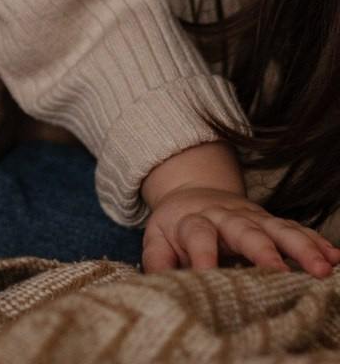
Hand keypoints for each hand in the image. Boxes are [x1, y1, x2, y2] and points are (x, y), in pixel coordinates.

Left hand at [143, 187, 339, 277]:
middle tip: (282, 270)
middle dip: (264, 249)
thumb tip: (158, 286)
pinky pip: (297, 229)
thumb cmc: (176, 226)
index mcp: (194, 221)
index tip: (208, 274)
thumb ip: (158, 261)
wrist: (193, 192)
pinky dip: (316, 242)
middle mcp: (226, 216)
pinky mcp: (272, 222)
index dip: (203, 255)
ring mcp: (253, 218)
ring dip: (302, 246)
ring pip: (278, 228)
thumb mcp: (157, 239)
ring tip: (323, 267)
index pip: (198, 235)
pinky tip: (335, 257)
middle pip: (245, 229)